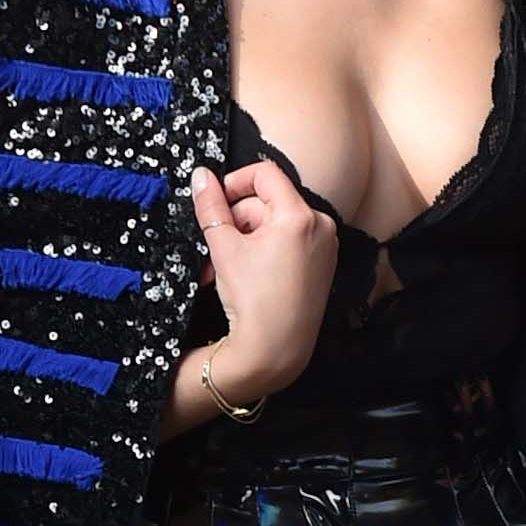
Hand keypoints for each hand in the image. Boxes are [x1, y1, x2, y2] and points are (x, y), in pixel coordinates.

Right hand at [191, 161, 338, 403]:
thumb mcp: (224, 247)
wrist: (274, 351)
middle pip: (267, 202)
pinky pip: (288, 244)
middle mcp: (320, 226)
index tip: (215, 199)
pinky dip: (264, 251)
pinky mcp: (322, 265)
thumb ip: (211, 206)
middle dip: (235, 221)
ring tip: (222, 266)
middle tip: (213, 247)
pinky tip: (245, 273)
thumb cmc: (253, 302)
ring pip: (274, 225)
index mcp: (300, 216)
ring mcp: (324, 247)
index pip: (265, 174)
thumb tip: (201, 176)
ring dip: (244, 239)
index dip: (234, 181)